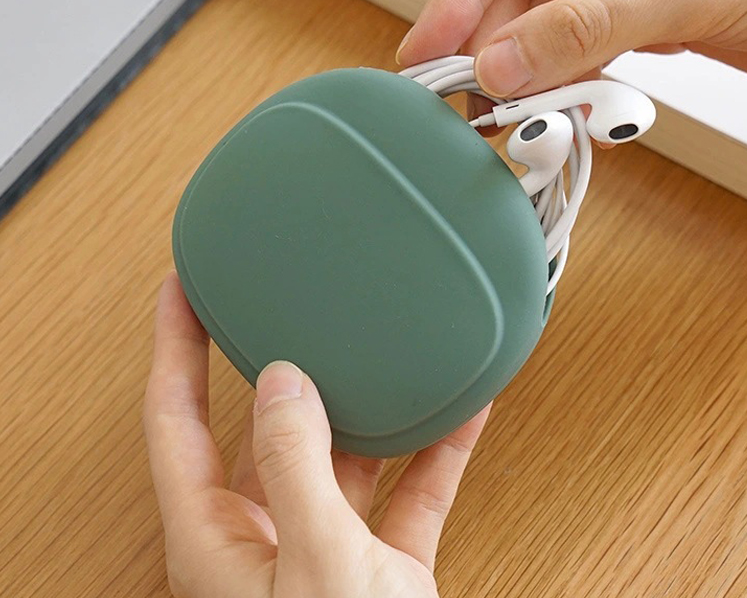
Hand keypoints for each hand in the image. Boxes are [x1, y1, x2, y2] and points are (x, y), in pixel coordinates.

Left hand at [144, 273, 489, 597]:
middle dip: (274, 361)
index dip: (174, 346)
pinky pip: (408, 489)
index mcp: (217, 538)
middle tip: (282, 300)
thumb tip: (285, 384)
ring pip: (342, 451)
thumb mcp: (318, 568)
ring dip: (368, 401)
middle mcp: (265, 535)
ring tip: (381, 343)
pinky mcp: (381, 564)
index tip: (181, 288)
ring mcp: (324, 546)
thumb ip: (296, 469)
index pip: (175, 417)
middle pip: (262, 424)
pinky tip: (460, 411)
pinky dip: (435, 449)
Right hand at [396, 0, 746, 111]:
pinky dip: (560, 78)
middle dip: (490, 40)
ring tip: (514, 110)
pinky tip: (559, 103)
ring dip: (524, 68)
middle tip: (466, 95)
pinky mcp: (622, 4)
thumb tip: (502, 63)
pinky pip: (567, 43)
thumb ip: (587, 28)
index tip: (430, 48)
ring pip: (534, 18)